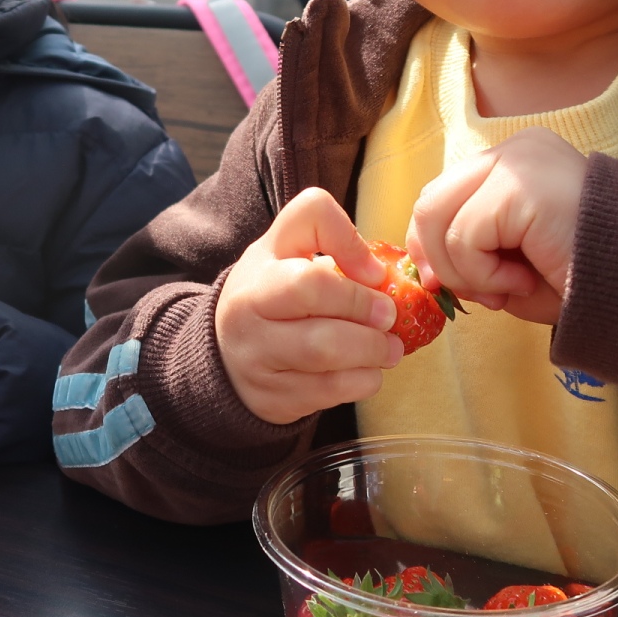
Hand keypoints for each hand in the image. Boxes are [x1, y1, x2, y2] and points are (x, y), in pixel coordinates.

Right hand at [214, 187, 404, 424]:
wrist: (227, 361)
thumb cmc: (273, 301)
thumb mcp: (289, 260)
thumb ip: (333, 247)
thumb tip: (382, 276)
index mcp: (262, 261)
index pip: (308, 220)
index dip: (348, 241)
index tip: (373, 272)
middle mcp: (248, 303)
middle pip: (311, 290)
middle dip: (364, 304)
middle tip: (390, 317)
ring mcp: (255, 353)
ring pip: (323, 348)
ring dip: (372, 349)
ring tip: (389, 349)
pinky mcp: (272, 396)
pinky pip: (330, 389)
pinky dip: (363, 380)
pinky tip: (368, 372)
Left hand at [405, 127, 585, 324]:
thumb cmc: (590, 281)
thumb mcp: (517, 267)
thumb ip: (469, 258)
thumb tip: (424, 270)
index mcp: (518, 163)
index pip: (443, 195)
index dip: (433, 246)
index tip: (456, 288)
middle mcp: (516, 150)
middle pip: (430, 201)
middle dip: (438, 259)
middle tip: (481, 296)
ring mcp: (519, 160)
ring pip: (436, 216)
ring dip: (463, 271)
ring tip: (510, 288)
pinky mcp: (521, 183)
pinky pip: (465, 235)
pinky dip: (484, 274)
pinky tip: (525, 280)